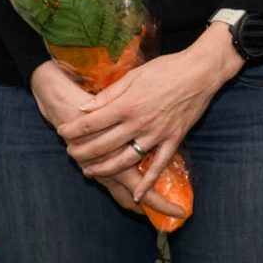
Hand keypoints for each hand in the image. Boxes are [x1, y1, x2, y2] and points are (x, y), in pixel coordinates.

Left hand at [28, 58, 192, 218]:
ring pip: (125, 159)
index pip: (91, 123)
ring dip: (105, 168)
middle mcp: (139, 123)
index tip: (62, 131)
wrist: (201, 71)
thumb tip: (85, 109)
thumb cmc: (167, 68)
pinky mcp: (173, 139)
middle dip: (81, 151)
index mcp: (126, 105)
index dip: (72, 129)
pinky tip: (137, 194)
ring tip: (90, 171)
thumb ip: (108, 95)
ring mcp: (157, 134)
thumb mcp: (134, 75)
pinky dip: (148, 182)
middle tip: (70, 153)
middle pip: (103, 144)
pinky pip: (159, 165)